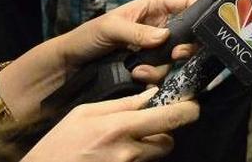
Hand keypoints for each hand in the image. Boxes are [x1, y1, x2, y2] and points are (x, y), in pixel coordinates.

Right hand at [21, 88, 198, 161]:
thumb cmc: (59, 143)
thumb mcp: (85, 113)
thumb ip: (122, 104)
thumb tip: (150, 95)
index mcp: (120, 127)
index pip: (170, 118)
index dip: (188, 110)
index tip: (192, 105)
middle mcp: (129, 151)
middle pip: (169, 141)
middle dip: (165, 133)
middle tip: (149, 126)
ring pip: (156, 156)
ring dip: (151, 148)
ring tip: (127, 142)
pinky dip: (138, 159)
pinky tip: (118, 154)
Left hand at [55, 0, 201, 78]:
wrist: (69, 66)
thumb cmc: (87, 37)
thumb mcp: (110, 28)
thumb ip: (137, 31)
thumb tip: (164, 36)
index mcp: (154, 7)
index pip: (186, 3)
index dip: (199, 12)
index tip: (202, 29)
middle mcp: (159, 27)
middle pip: (188, 34)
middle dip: (185, 46)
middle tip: (177, 55)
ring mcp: (155, 49)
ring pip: (176, 58)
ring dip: (163, 66)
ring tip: (140, 70)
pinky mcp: (149, 68)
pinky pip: (163, 73)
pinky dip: (154, 77)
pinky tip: (138, 76)